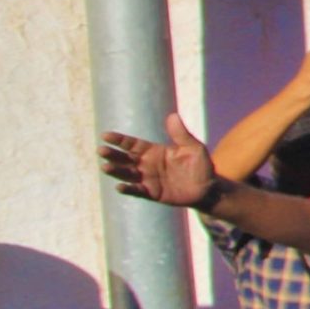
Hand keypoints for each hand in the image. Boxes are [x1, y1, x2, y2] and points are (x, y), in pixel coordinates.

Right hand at [97, 114, 219, 207]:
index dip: (119, 140)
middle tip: (101, 150)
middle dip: (113, 154)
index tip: (105, 135)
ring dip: (116, 171)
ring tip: (105, 167)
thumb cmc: (200, 165)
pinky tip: (119, 187)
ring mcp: (148, 179)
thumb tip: (172, 115)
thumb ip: (181, 134)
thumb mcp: (193, 147)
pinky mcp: (152, 193)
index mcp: (153, 151)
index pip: (132, 144)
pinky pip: (137, 191)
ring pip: (127, 174)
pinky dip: (128, 189)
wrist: (207, 188)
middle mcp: (146, 164)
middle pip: (125, 158)